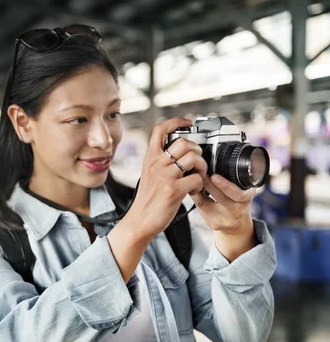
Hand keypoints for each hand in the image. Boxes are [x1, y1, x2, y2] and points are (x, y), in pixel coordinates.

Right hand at [123, 117, 207, 240]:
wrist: (140, 220)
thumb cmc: (147, 199)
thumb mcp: (149, 173)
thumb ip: (160, 161)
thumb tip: (178, 151)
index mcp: (150, 158)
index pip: (160, 129)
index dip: (176, 122)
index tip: (188, 123)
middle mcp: (156, 163)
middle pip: (184, 142)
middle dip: (197, 149)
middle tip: (196, 161)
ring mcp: (165, 176)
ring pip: (194, 158)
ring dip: (202, 166)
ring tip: (198, 176)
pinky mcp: (174, 190)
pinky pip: (197, 179)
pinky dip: (200, 185)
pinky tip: (194, 191)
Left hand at [190, 174, 255, 232]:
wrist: (237, 224)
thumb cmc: (237, 202)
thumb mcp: (242, 190)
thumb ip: (235, 179)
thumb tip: (216, 162)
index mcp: (246, 199)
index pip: (238, 194)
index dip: (225, 185)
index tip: (214, 176)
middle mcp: (237, 211)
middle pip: (221, 198)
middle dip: (208, 185)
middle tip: (199, 174)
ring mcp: (224, 219)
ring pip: (206, 204)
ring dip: (197, 191)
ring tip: (192, 180)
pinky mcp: (213, 223)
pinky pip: (200, 209)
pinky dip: (195, 198)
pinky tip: (191, 190)